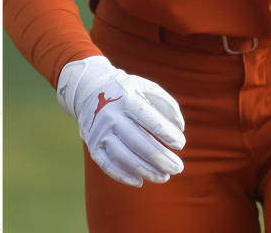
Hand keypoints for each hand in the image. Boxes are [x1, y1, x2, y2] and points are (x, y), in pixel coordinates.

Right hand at [56, 55, 185, 186]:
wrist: (89, 90)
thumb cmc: (128, 91)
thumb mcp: (147, 88)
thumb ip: (167, 105)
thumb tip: (180, 129)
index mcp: (127, 98)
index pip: (151, 121)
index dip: (168, 135)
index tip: (181, 144)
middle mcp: (111, 116)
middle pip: (139, 143)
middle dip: (161, 158)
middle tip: (178, 168)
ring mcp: (100, 132)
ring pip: (124, 157)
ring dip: (146, 171)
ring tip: (164, 177)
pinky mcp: (92, 146)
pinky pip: (107, 165)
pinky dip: (123, 176)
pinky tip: (140, 181)